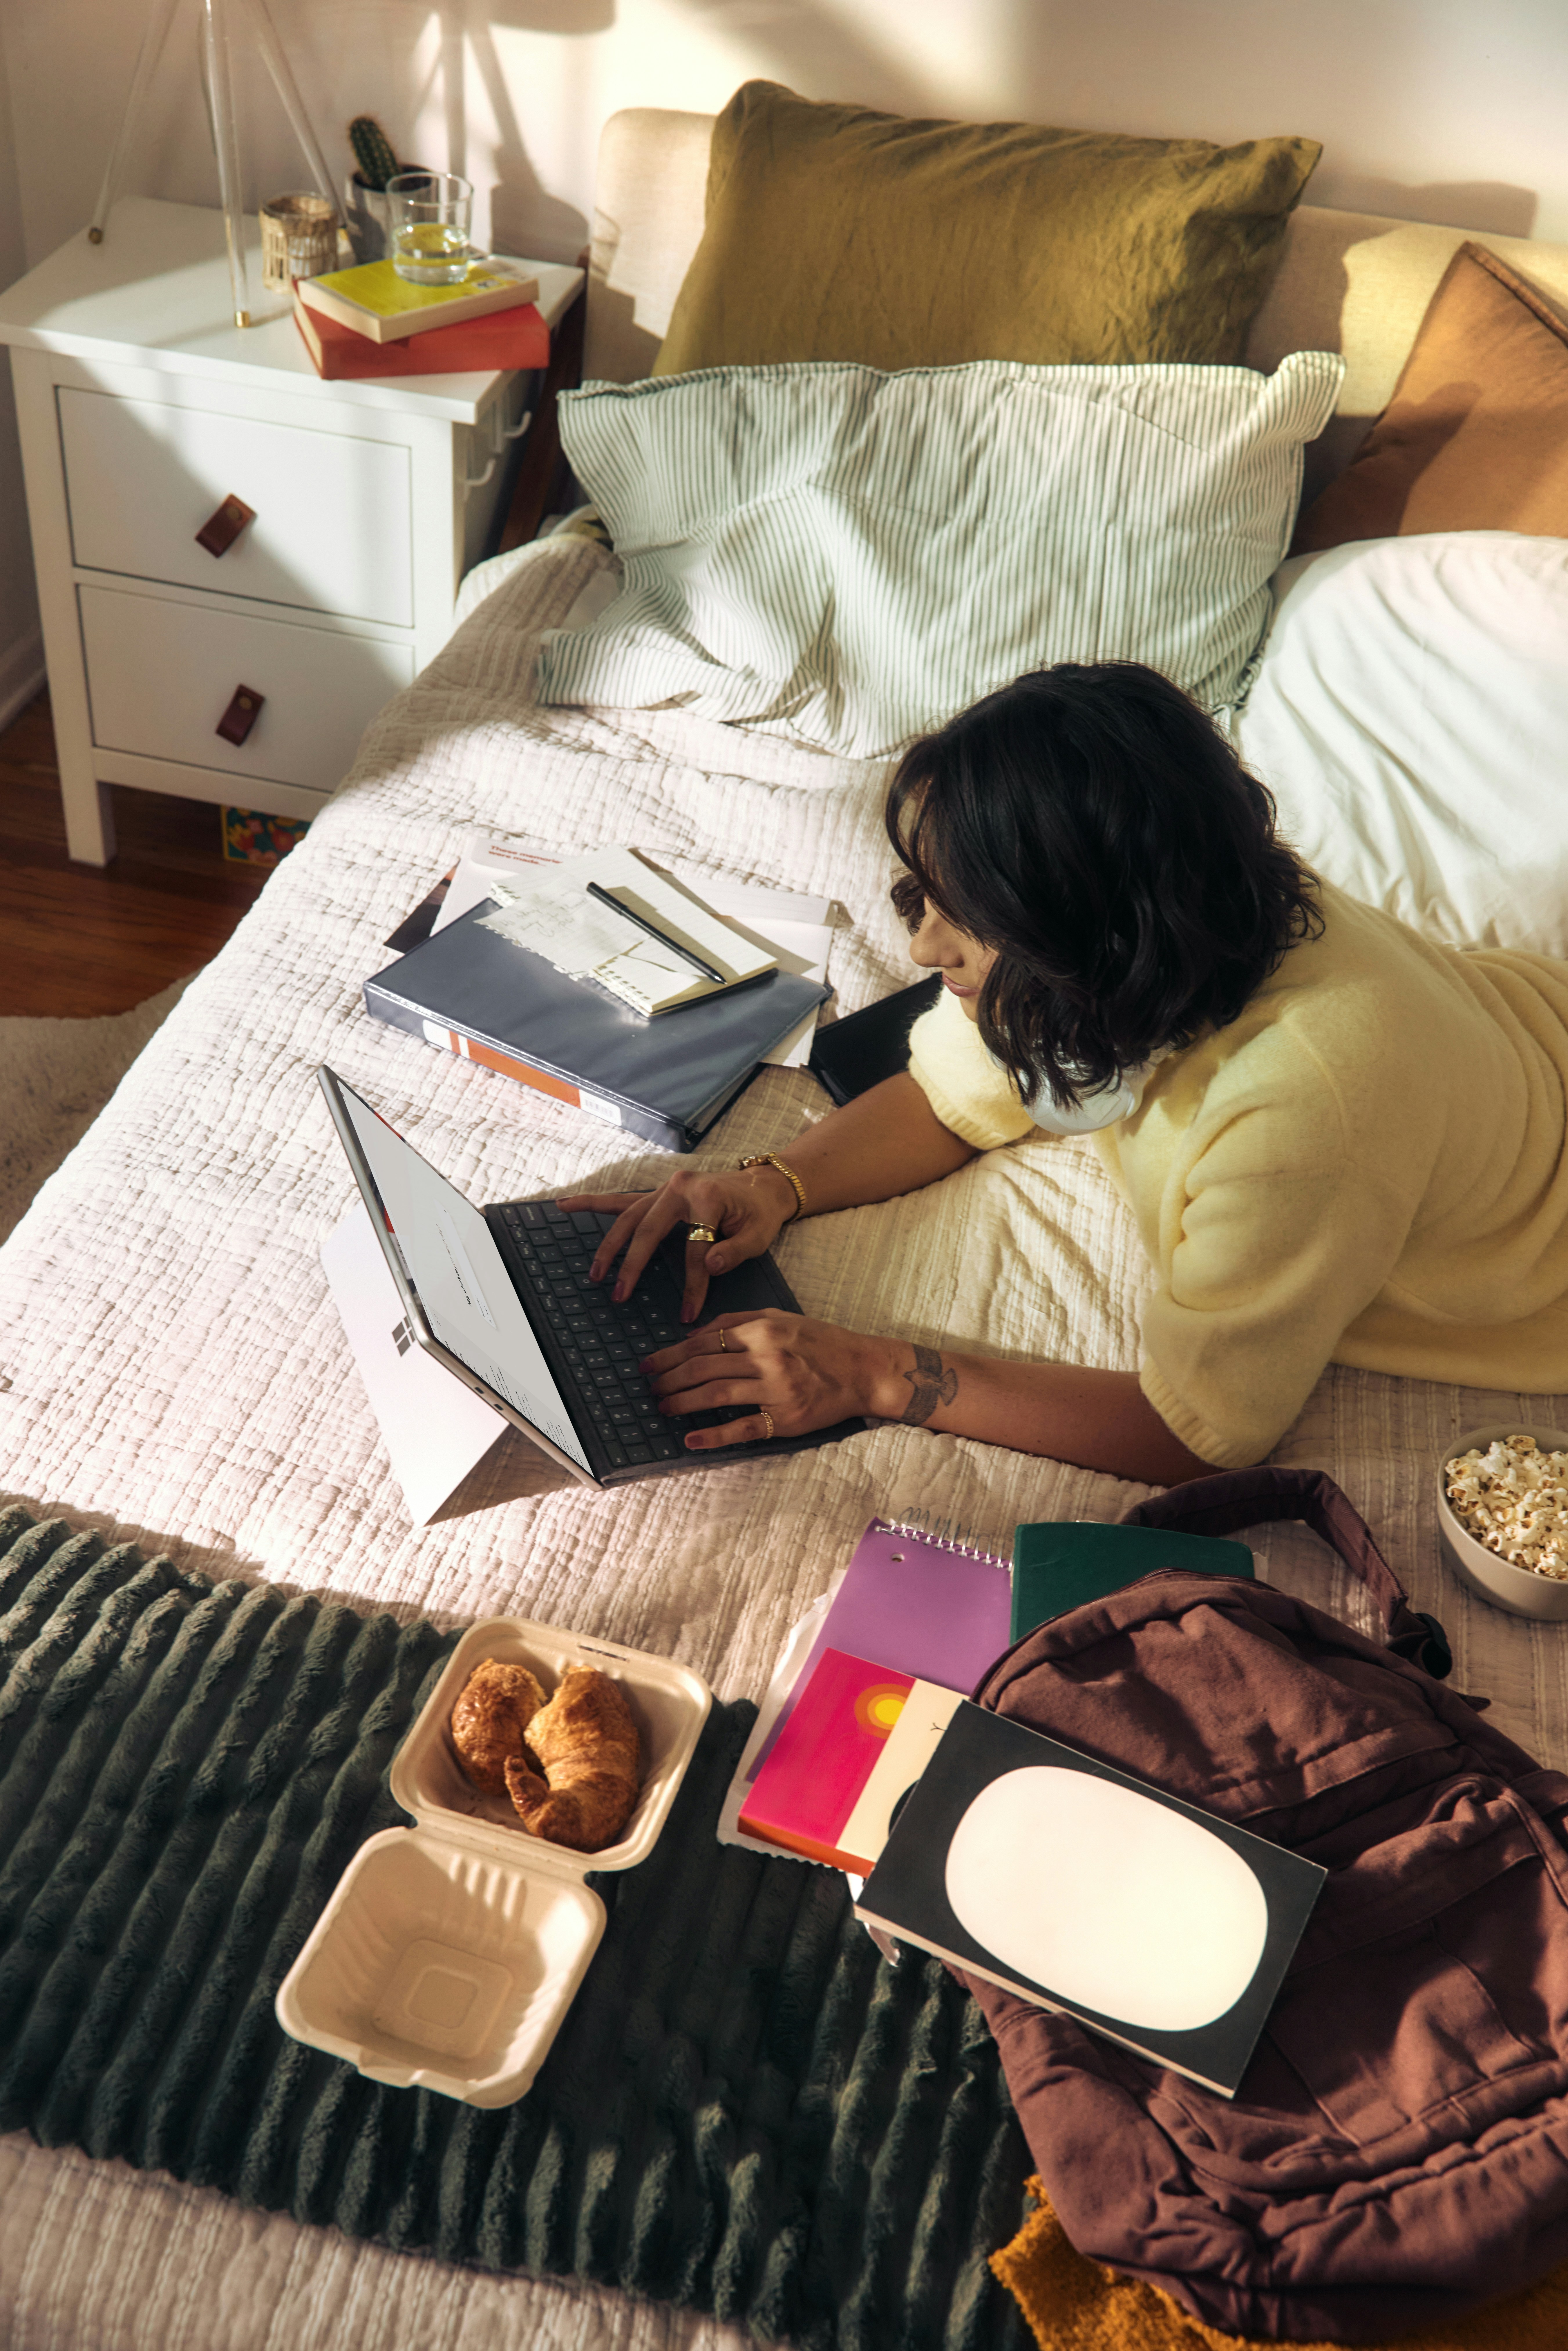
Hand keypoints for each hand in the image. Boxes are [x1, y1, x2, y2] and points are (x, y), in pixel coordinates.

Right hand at [557, 1162, 798, 1321]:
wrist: (762, 1186)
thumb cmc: (759, 1213)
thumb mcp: (759, 1235)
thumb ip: (736, 1252)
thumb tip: (709, 1266)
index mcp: (707, 1197)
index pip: (694, 1247)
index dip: (693, 1284)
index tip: (689, 1314)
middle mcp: (680, 1187)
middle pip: (649, 1231)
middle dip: (633, 1265)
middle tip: (620, 1294)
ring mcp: (664, 1188)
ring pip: (628, 1217)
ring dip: (609, 1245)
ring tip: (595, 1273)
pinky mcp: (656, 1193)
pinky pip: (620, 1199)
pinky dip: (592, 1203)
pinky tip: (565, 1205)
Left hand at [642, 1309, 895, 1450]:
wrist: (864, 1370)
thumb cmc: (822, 1343)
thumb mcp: (782, 1318)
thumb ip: (739, 1321)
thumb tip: (696, 1333)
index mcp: (762, 1330)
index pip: (704, 1342)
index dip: (671, 1353)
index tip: (650, 1363)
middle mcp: (767, 1357)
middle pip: (703, 1367)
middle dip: (669, 1378)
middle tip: (649, 1387)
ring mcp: (776, 1389)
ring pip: (716, 1394)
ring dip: (682, 1401)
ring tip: (662, 1406)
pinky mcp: (785, 1418)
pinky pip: (743, 1427)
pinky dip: (714, 1434)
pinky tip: (691, 1438)